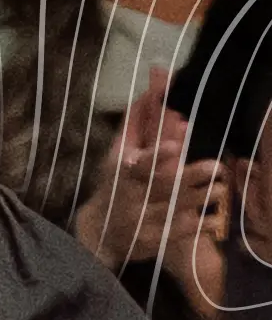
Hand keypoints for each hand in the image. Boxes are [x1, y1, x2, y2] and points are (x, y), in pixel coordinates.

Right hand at [76, 68, 229, 311]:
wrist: (100, 232)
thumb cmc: (116, 184)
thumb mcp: (120, 152)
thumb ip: (139, 119)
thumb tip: (156, 78)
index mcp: (123, 173)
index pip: (140, 164)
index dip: (156, 155)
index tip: (176, 144)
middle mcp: (132, 198)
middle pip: (161, 188)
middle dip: (188, 177)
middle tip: (215, 167)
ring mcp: (142, 222)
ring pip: (174, 210)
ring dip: (199, 198)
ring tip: (220, 187)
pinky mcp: (152, 241)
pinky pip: (177, 235)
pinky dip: (196, 226)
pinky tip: (213, 218)